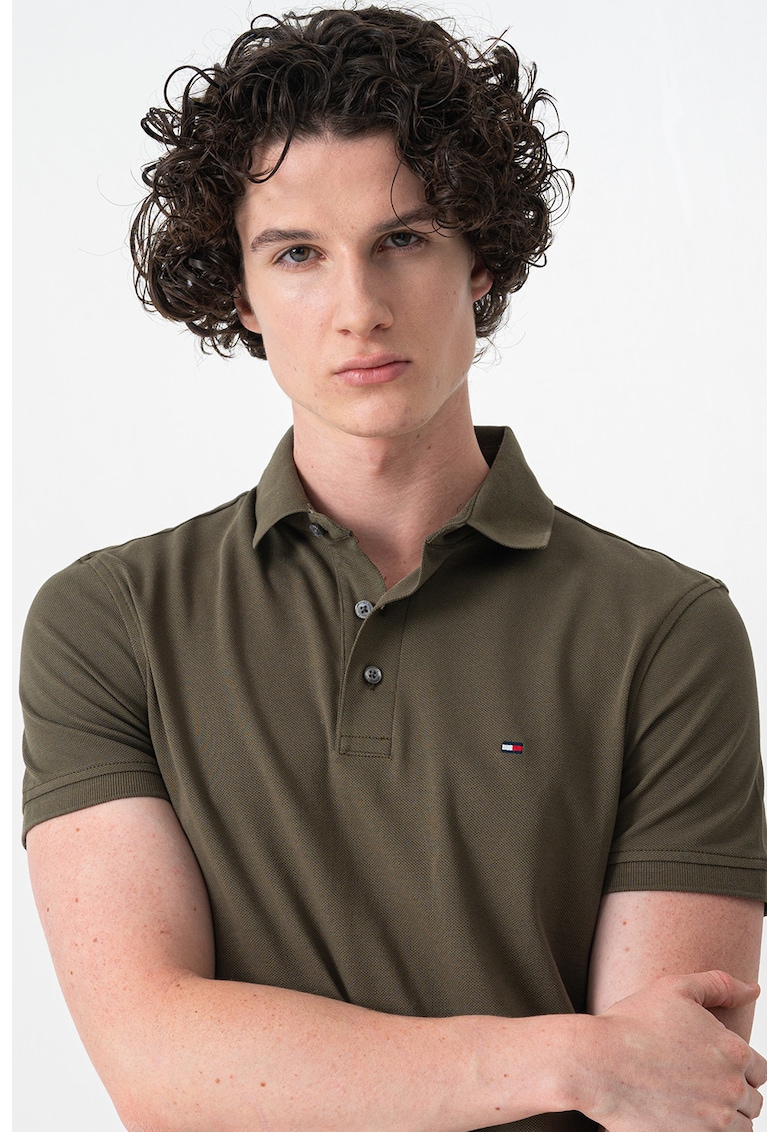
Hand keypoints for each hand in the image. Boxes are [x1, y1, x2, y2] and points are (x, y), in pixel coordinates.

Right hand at [581, 970, 764, 1130]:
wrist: (598, 1062)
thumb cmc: (631, 1024)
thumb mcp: (676, 988)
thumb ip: (720, 985)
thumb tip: (752, 989)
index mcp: (733, 1051)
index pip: (759, 1070)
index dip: (738, 1066)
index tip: (713, 1065)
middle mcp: (731, 1088)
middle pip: (751, 1102)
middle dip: (732, 1093)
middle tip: (699, 1083)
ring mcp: (714, 1120)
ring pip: (740, 1128)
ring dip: (723, 1117)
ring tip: (691, 1102)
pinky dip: (705, 1130)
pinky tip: (682, 1116)